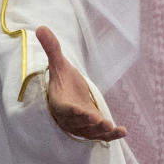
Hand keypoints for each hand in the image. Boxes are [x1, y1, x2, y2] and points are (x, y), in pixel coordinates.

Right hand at [36, 25, 126, 141]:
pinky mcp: (93, 129)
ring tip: (112, 127)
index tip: (84, 113)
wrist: (68, 96)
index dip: (74, 112)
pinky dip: (112, 135)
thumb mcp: (59, 64)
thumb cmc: (63, 82)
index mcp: (60, 103)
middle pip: (79, 123)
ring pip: (91, 132)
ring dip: (101, 131)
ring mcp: (82, 126)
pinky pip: (101, 135)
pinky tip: (123, 131)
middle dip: (89, 123)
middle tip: (100, 121)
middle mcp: (70, 118)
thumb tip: (40, 27)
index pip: (66, 109)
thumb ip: (52, 48)